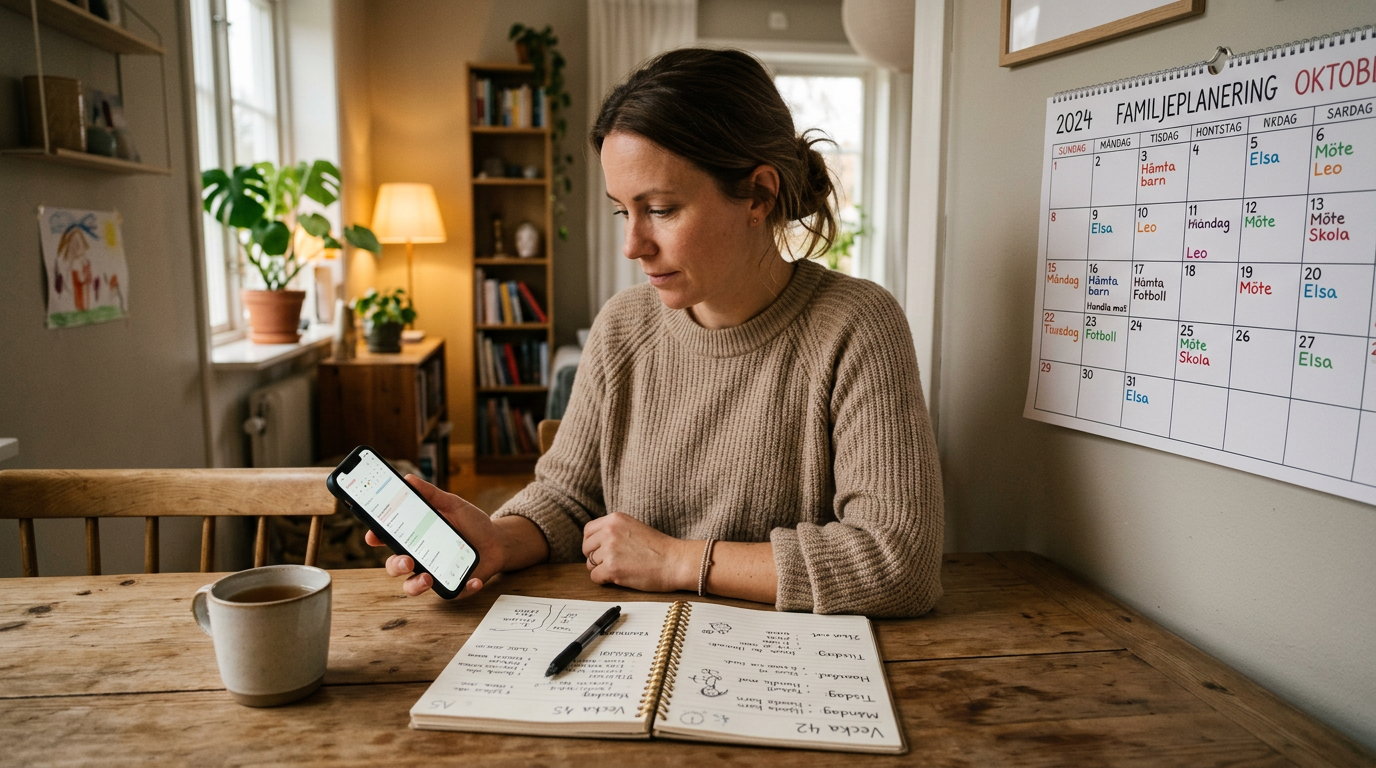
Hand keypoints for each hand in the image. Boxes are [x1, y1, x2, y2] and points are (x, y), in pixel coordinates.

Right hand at [365, 475, 504, 597]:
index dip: (377, 538)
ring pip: (413, 586)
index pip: (389, 539)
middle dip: (396, 565)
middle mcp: (420, 557)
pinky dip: (464, 588)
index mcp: (416, 537)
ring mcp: (435, 573)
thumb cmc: (471, 523)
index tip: (373, 535)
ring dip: (416, 585)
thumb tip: (409, 479)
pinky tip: (474, 580)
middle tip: (407, 560)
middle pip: (395, 566)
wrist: (498, 541)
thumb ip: (432, 495)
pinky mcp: (454, 586)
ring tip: (427, 578)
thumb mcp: (453, 505)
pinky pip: (453, 592)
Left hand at [581, 512, 695, 592]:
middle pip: (586, 548)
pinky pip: (595, 577)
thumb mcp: (634, 528)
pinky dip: (604, 580)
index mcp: (615, 519)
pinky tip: (619, 578)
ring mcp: (610, 550)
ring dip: (601, 569)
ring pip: (590, 564)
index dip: (592, 543)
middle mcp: (609, 531)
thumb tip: (595, 544)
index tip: (600, 551)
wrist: (675, 561)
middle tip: (611, 563)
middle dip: (595, 558)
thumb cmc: (659, 548)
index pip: (588, 531)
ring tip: (620, 570)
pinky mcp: (612, 568)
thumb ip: (614, 531)